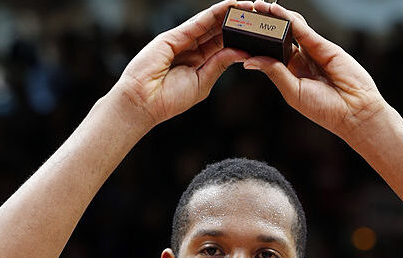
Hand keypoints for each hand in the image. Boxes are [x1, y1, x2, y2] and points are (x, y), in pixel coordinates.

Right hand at [116, 0, 252, 128]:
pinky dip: (215, 12)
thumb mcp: (202, 82)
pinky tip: (230, 6)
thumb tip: (241, 51)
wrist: (143, 102)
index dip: (240, 36)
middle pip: (218, 31)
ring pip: (210, 23)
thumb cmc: (169, 99)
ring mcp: (182, 41)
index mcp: (198, 62)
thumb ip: (219, 65)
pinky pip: (198, 21)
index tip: (259, 31)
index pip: (222, 45)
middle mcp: (191, 49)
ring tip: (249, 6)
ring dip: (230, 13)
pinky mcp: (173, 36)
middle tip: (259, 13)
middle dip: (238, 22)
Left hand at [243, 0, 387, 141]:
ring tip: (257, 6)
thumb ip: (274, 72)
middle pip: (279, 38)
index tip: (239, 34)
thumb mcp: (292, 91)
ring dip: (275, 17)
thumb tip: (248, 61)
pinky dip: (290, 19)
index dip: (256, 43)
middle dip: (264, 26)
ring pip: (292, 29)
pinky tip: (276, 11)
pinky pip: (304, 31)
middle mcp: (301, 61)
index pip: (270, 53)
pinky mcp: (325, 46)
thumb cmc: (324, 109)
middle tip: (246, 13)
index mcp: (291, 75)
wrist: (353, 111)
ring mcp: (313, 52)